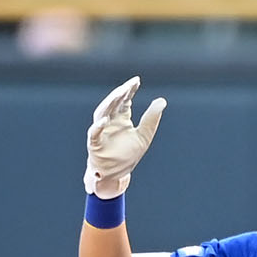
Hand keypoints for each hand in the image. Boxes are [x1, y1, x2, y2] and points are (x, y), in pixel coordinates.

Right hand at [84, 76, 166, 198]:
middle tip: (128, 86)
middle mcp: (109, 122)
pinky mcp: (94, 144)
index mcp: (120, 119)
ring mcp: (100, 132)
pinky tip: (104, 121)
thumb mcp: (144, 137)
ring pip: (102, 114)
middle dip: (120, 94)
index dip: (129, 90)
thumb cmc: (127, 155)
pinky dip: (98, 127)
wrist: (115, 175)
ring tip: (118, 95)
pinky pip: (93, 134)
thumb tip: (162, 101)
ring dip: (109, 104)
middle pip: (113, 104)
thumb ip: (152, 120)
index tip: (137, 81)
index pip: (124, 100)